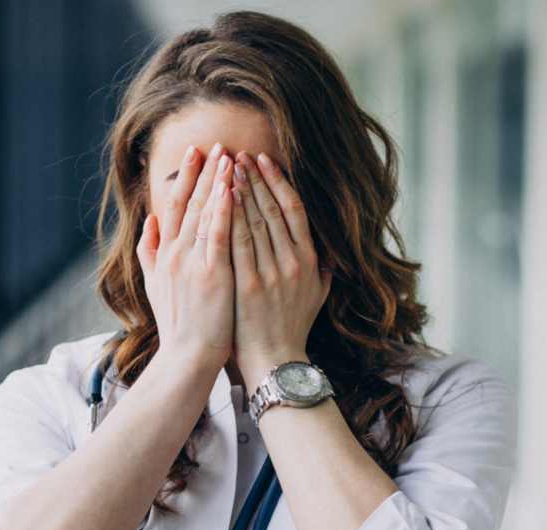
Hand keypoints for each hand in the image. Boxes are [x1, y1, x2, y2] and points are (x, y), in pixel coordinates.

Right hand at [137, 144, 237, 371]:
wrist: (187, 358)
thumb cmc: (179, 326)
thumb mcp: (154, 285)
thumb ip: (149, 251)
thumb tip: (149, 219)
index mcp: (164, 254)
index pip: (174, 205)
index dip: (185, 177)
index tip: (194, 152)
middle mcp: (175, 253)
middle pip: (190, 202)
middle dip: (204, 170)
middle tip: (215, 143)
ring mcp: (193, 262)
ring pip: (205, 212)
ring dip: (217, 181)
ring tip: (228, 155)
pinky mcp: (212, 273)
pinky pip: (219, 232)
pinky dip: (224, 208)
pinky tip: (232, 186)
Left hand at [228, 152, 331, 384]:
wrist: (275, 359)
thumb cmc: (294, 326)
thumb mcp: (319, 294)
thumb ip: (324, 266)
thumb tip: (328, 244)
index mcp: (309, 259)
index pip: (294, 209)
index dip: (279, 181)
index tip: (266, 160)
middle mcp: (292, 261)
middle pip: (271, 209)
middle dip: (254, 178)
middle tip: (238, 154)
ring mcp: (269, 272)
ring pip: (252, 221)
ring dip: (239, 190)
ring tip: (225, 166)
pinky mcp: (246, 284)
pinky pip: (235, 243)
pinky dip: (227, 218)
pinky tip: (218, 199)